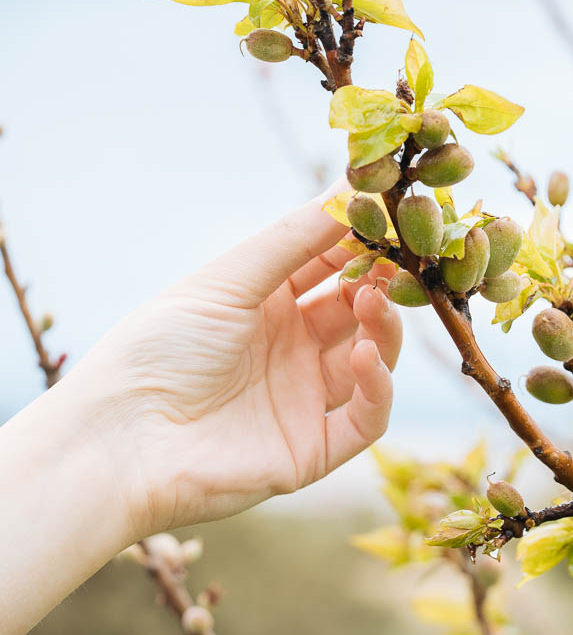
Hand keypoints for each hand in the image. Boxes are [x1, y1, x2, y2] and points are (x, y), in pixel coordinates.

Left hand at [68, 179, 401, 534]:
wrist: (121, 443)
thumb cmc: (158, 351)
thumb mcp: (227, 281)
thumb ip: (294, 238)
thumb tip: (350, 185)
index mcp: (264, 307)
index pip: (328, 268)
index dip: (359, 244)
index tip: (389, 218)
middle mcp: (290, 351)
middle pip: (357, 313)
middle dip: (377, 286)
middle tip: (390, 267)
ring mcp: (304, 401)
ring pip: (372, 361)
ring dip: (383, 329)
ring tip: (373, 304)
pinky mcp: (313, 450)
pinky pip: (367, 418)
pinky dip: (380, 387)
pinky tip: (368, 358)